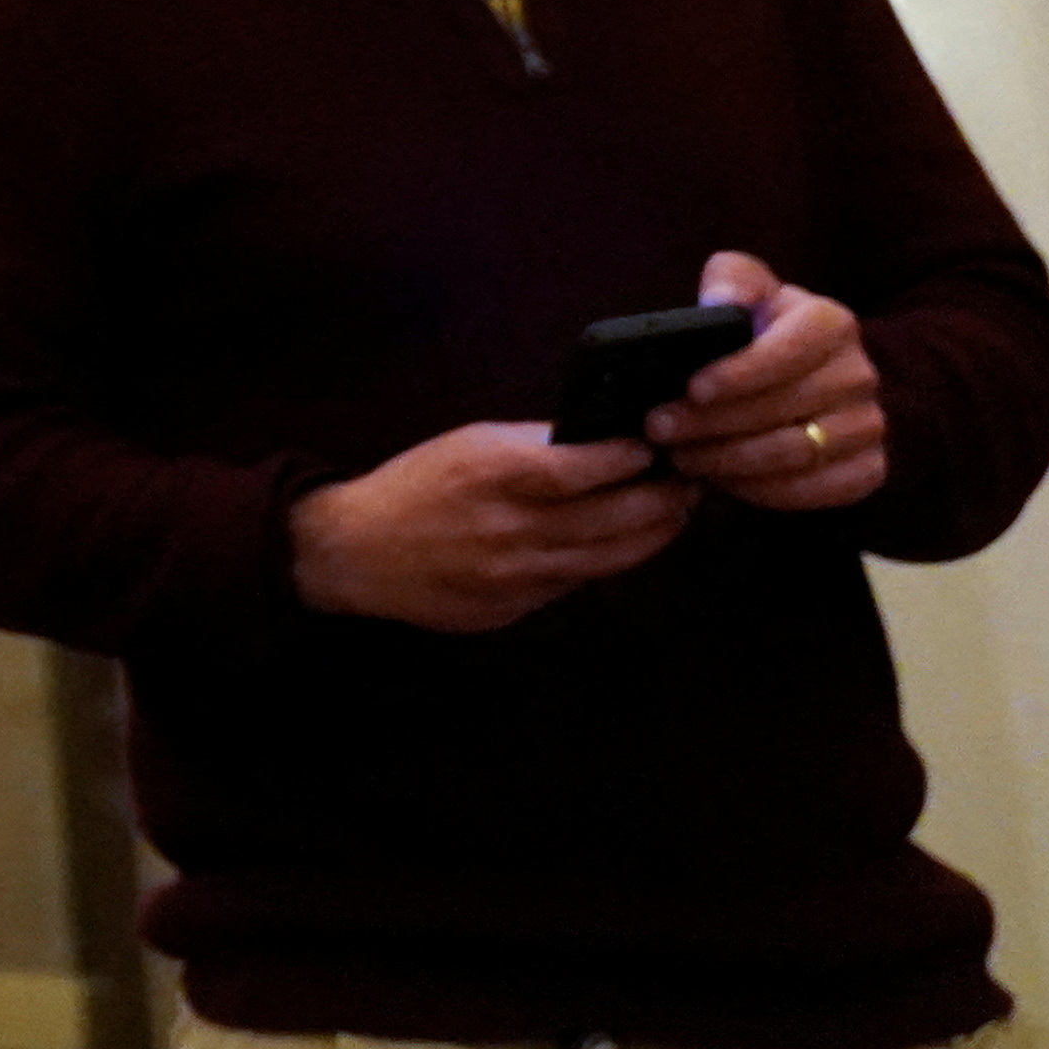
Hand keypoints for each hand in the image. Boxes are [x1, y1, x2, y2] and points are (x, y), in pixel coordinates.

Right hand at [287, 423, 693, 631]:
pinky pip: (575, 583)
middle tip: (689, 482)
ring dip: (651, 536)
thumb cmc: (416, 484)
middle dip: (663, 501)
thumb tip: (600, 440)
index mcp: (497, 474)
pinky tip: (625, 544)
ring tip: (675, 514)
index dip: (632, 458)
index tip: (658, 446)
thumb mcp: (470, 444)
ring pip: (607, 560)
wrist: (359, 551)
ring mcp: (515, 575)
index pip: (586, 467)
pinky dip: (606, 561)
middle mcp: (511, 528)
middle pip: (613, 519)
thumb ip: (534, 446)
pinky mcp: (514, 607)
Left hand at [651, 251, 886, 511]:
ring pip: (796, 454)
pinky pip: (813, 491)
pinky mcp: (868, 470)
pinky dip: (761, 490)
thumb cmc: (761, 329)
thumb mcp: (745, 288)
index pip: (791, 350)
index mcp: (832, 323)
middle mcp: (860, 374)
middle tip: (661, 429)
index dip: (741, 373)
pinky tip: (722, 480)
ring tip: (681, 456)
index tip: (692, 389)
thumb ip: (732, 279)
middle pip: (786, 408)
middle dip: (714, 422)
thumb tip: (720, 301)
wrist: (803, 378)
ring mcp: (868, 425)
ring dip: (729, 460)